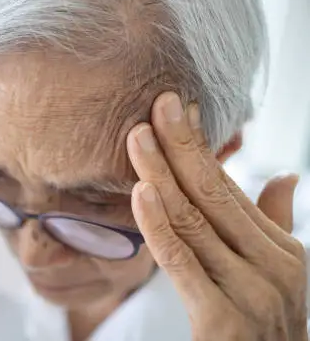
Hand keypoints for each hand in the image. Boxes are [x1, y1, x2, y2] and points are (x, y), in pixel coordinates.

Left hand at [126, 92, 306, 339]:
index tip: (176, 109)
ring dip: (161, 173)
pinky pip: (181, 261)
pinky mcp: (222, 320)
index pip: (229, 188)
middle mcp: (272, 267)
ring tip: (138, 135)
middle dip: (182, 145)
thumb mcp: (281, 274)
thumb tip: (283, 175)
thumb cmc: (269, 329)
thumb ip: (274, 223)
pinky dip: (158, 224)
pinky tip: (140, 191)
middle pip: (213, 194)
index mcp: (282, 251)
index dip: (199, 147)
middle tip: (158, 104)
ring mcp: (250, 292)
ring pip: (193, 220)